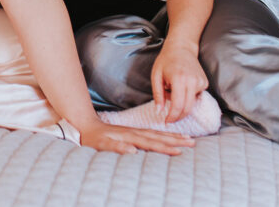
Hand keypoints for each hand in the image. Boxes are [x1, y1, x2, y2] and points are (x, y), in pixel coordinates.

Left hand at [80, 119, 194, 155]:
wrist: (86, 126)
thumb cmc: (93, 139)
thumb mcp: (101, 145)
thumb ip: (116, 147)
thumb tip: (133, 151)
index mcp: (129, 136)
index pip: (151, 143)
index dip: (165, 148)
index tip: (179, 151)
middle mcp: (134, 132)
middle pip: (159, 136)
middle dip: (176, 140)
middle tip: (192, 142)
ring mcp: (135, 131)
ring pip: (158, 134)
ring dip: (173, 136)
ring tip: (188, 138)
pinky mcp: (133, 132)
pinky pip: (153, 134)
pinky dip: (163, 135)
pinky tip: (170, 137)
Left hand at [151, 41, 207, 121]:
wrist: (181, 48)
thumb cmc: (166, 61)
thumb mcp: (156, 76)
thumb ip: (158, 94)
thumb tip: (159, 111)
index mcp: (179, 79)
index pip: (178, 105)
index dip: (172, 116)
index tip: (167, 122)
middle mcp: (193, 82)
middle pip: (187, 108)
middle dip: (178, 116)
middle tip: (169, 119)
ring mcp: (201, 82)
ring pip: (192, 104)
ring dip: (182, 105)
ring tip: (172, 92)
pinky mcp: (205, 83)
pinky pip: (196, 97)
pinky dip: (188, 97)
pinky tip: (181, 87)